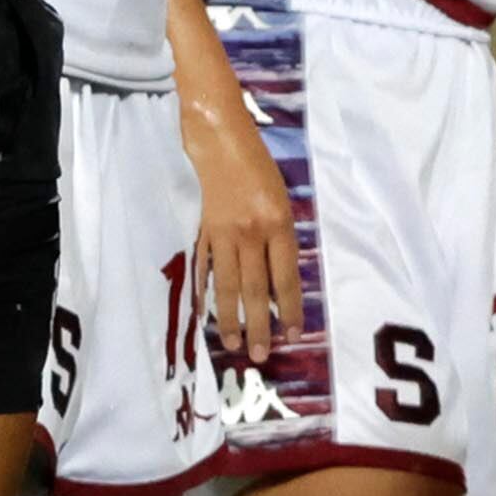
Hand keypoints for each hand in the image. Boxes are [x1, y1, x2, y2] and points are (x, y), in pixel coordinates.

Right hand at [181, 87, 302, 364]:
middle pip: (257, 288)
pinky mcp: (203, 231)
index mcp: (278, 224)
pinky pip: (205, 269)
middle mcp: (252, 233)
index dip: (288, 309)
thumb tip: (283, 276)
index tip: (292, 336)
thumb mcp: (283, 198)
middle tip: (261, 355)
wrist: (219, 140)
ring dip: (232, 318)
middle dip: (260, 325)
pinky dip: (205, 293)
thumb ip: (283, 236)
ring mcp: (224, 234)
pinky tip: (204, 314)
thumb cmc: (258, 165)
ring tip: (234, 345)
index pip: (286, 277)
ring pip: (229, 285)